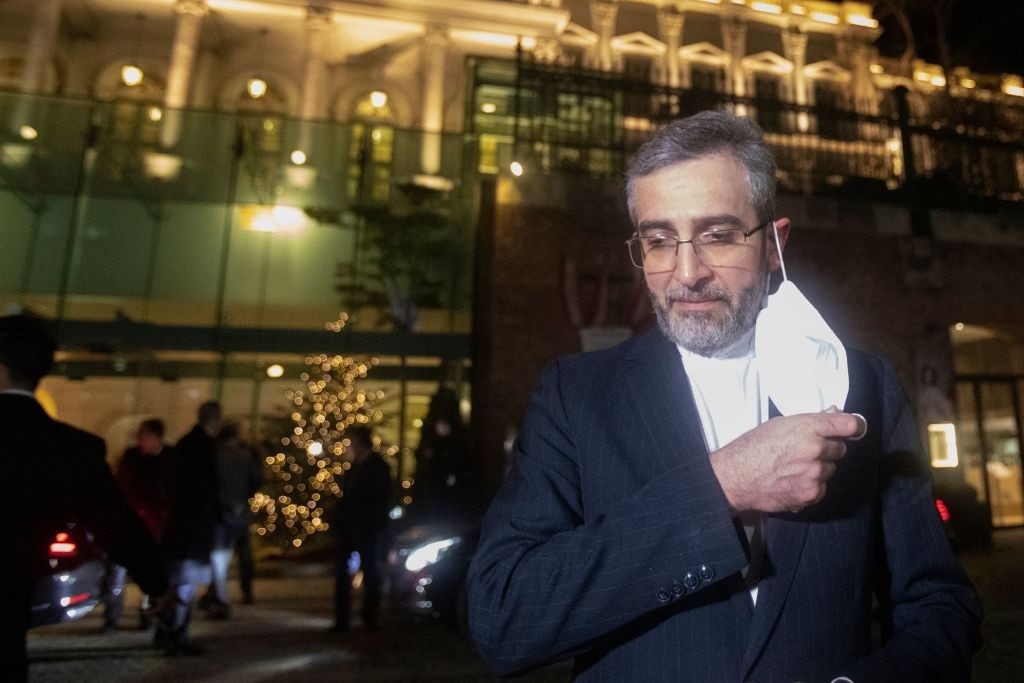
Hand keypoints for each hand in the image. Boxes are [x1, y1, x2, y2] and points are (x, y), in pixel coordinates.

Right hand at [708, 410, 859, 513]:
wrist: (735, 476)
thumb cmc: (752, 447)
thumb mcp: (779, 425)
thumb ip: (809, 421)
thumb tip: (834, 413)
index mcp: (807, 428)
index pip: (847, 424)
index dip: (853, 426)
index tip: (853, 429)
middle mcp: (815, 449)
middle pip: (840, 449)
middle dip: (826, 449)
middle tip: (805, 451)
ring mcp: (814, 474)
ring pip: (831, 470)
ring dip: (819, 469)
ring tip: (794, 468)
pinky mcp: (811, 493)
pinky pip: (822, 487)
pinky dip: (812, 486)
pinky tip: (792, 481)